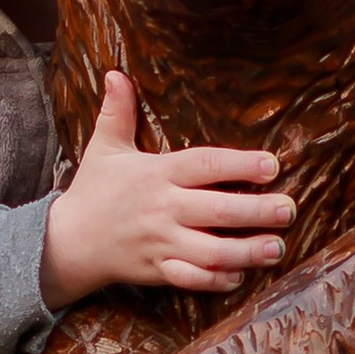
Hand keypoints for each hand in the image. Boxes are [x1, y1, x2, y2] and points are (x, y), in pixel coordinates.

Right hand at [41, 72, 292, 305]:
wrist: (66, 242)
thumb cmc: (93, 191)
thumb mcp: (104, 148)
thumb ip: (117, 111)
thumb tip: (116, 73)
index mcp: (156, 175)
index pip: (204, 166)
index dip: (240, 165)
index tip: (271, 166)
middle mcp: (162, 209)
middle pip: (217, 211)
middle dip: (257, 211)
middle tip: (289, 209)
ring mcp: (161, 243)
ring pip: (211, 252)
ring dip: (247, 251)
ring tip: (277, 247)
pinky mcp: (157, 271)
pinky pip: (191, 280)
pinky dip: (216, 280)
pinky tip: (240, 275)